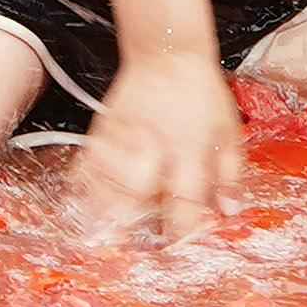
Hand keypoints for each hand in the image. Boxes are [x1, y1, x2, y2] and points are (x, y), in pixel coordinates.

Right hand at [73, 47, 240, 241]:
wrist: (166, 52)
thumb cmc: (203, 94)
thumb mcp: (229, 132)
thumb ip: (231, 175)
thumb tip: (230, 212)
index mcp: (190, 151)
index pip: (185, 198)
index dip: (181, 227)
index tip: (175, 250)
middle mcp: (155, 147)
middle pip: (136, 192)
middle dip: (127, 225)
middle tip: (120, 254)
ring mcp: (125, 137)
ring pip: (107, 180)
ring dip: (99, 211)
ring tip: (94, 238)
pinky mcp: (104, 128)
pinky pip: (88, 160)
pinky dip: (80, 183)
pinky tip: (76, 204)